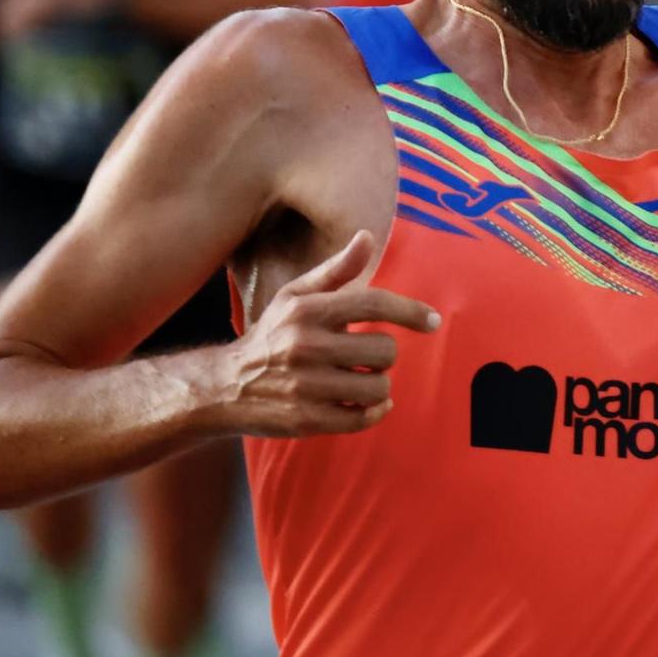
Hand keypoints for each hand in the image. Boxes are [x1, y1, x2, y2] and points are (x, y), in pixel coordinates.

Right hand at [220, 230, 440, 437]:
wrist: (224, 387)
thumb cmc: (271, 335)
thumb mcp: (295, 297)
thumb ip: (336, 271)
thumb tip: (368, 237)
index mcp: (307, 310)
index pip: (374, 304)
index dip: (411, 311)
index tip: (433, 321)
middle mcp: (305, 345)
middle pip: (384, 350)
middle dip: (383, 355)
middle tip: (364, 356)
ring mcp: (306, 385)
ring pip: (379, 387)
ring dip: (378, 385)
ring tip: (359, 379)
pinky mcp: (307, 419)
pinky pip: (363, 418)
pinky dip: (374, 411)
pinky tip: (367, 403)